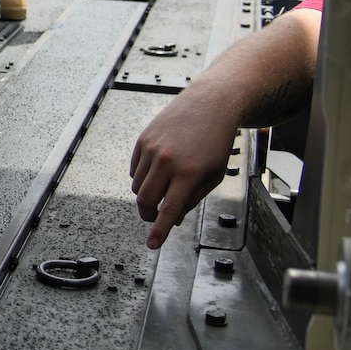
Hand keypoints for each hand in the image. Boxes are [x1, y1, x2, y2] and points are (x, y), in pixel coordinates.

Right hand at [129, 96, 238, 247]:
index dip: (159, 230)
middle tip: (154, 218)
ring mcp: (152, 149)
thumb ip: (192, 199)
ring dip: (146, 195)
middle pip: (145, 200)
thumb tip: (173, 218)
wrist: (209, 105)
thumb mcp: (213, 176)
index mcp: (189, 173)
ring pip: (137, 185)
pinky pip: (134, 169)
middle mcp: (167, 161)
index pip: (169, 210)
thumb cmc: (216, 141)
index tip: (152, 244)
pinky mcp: (143, 140)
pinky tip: (158, 170)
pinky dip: (142, 177)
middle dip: (148, 215)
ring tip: (163, 187)